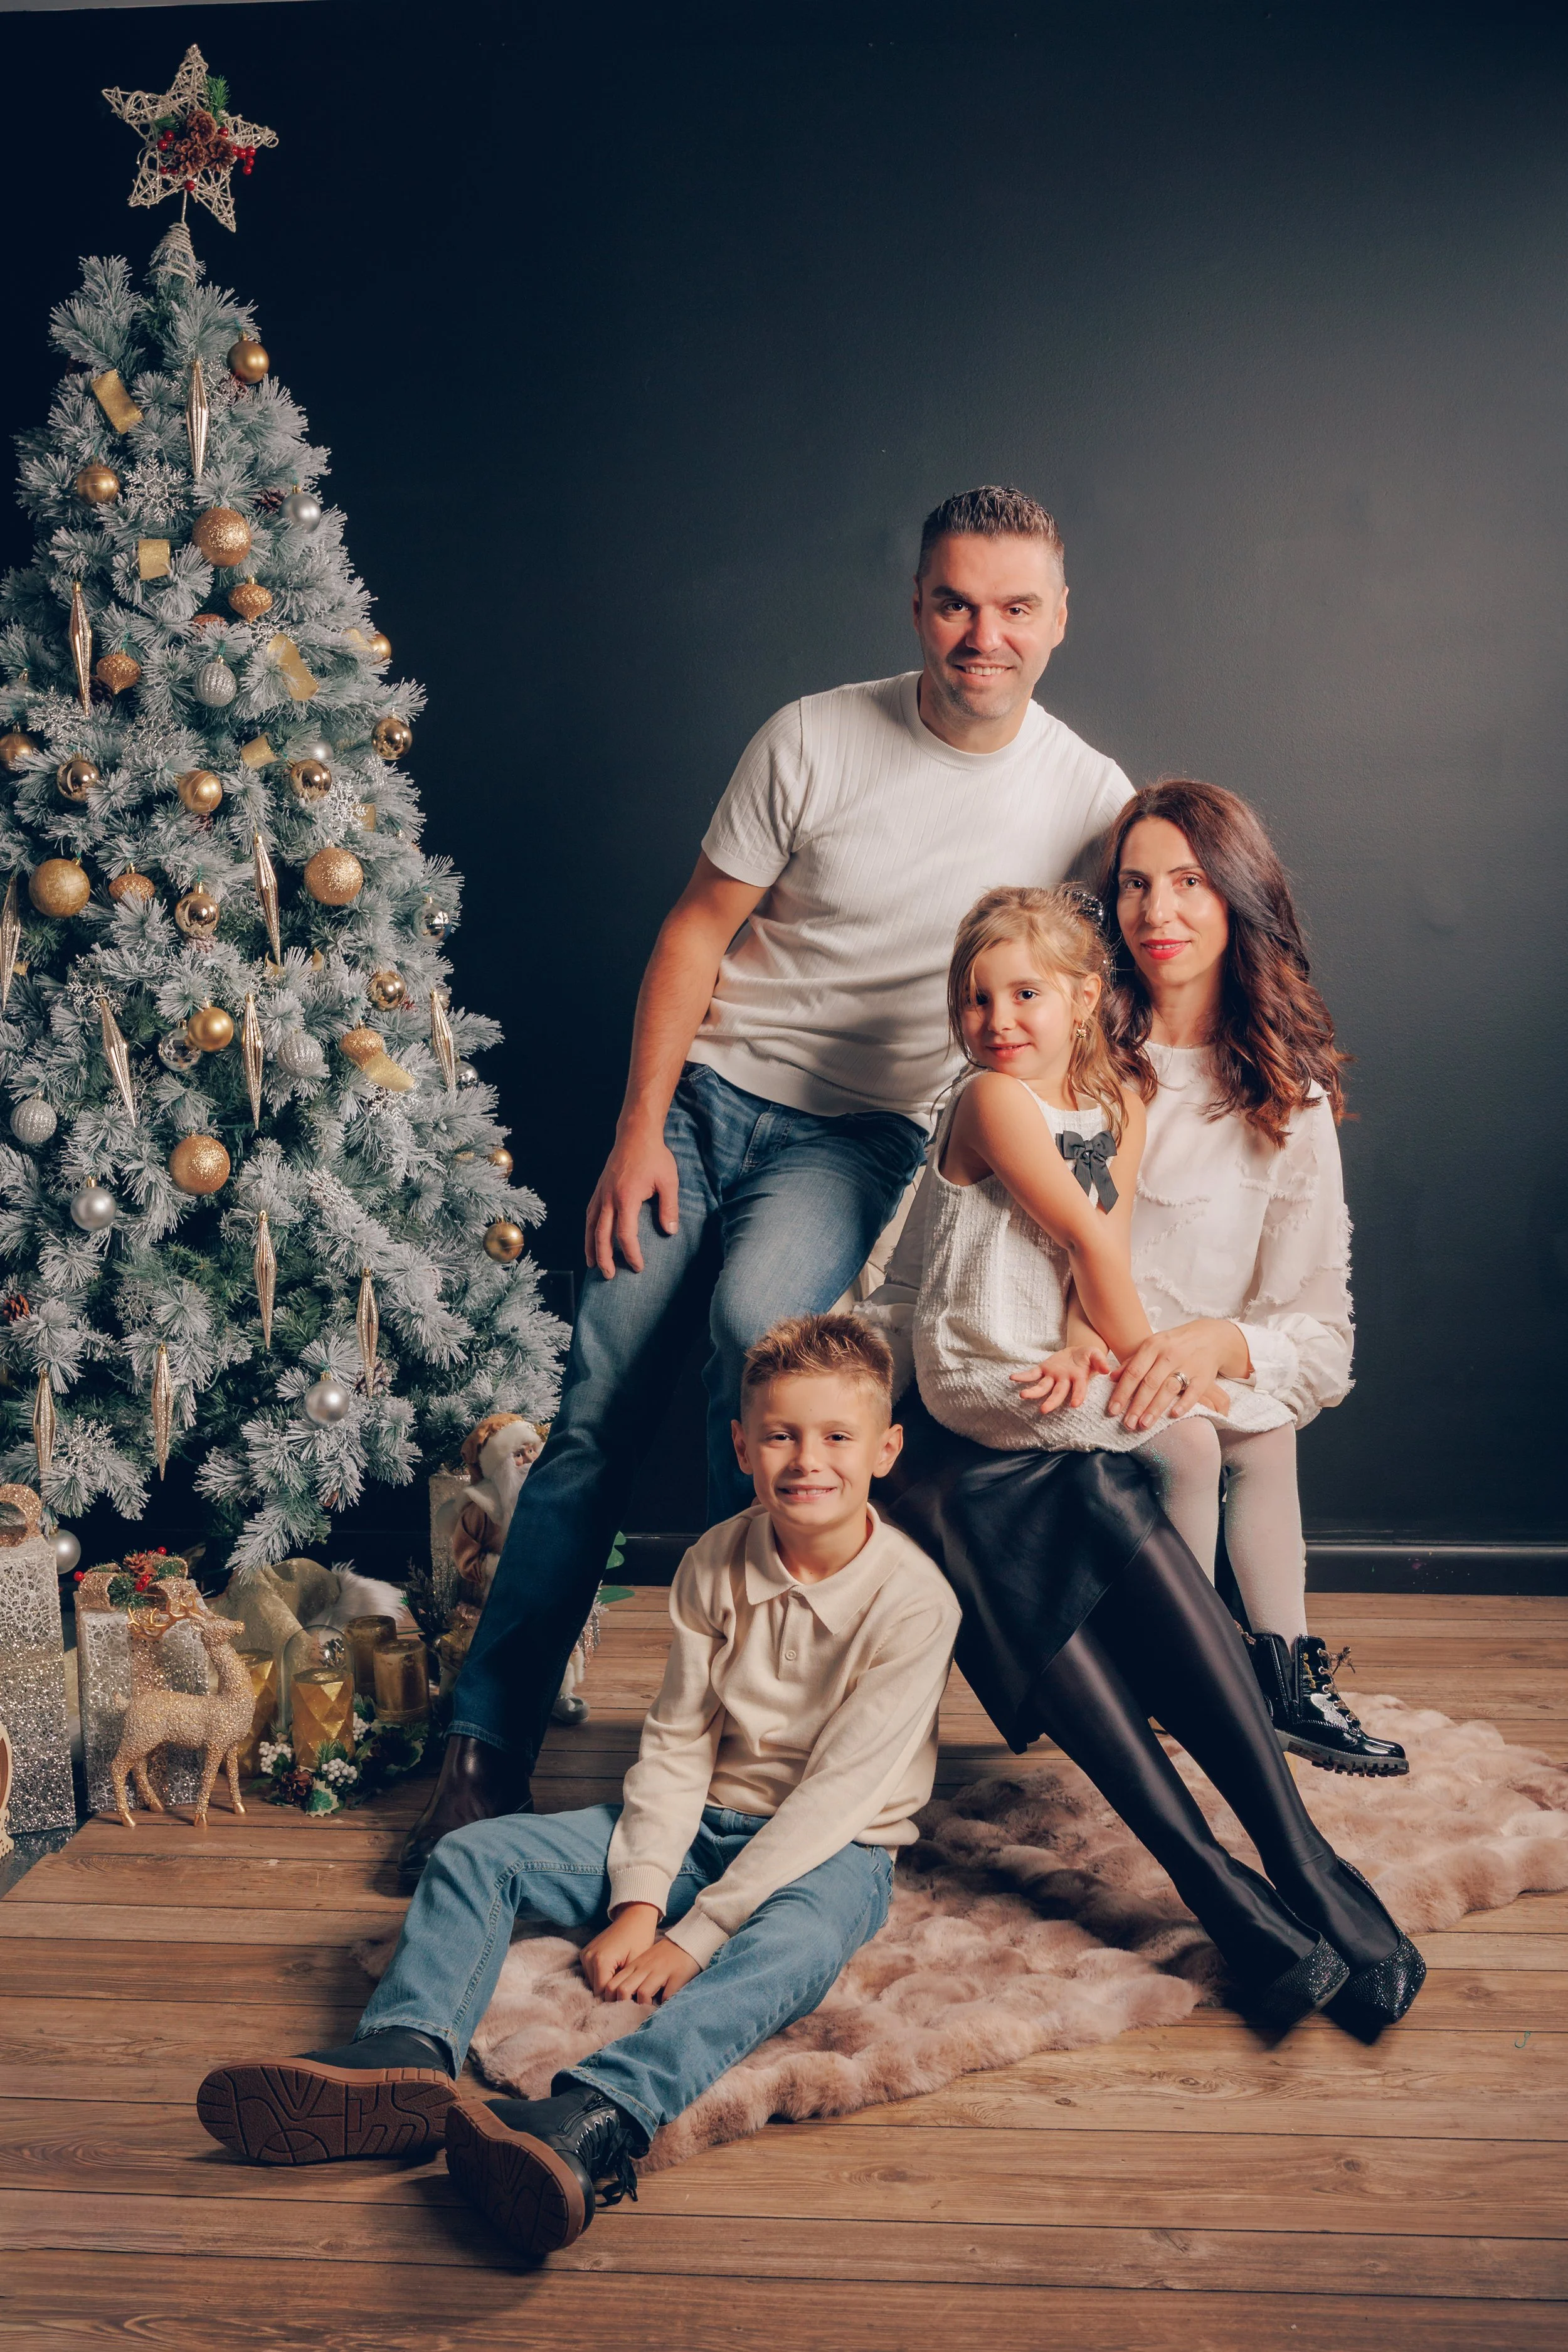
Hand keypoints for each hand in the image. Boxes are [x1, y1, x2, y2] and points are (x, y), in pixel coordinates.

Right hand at [581, 1902, 659, 1994]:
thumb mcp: (636, 1963)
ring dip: (606, 1984)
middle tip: (627, 1992)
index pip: (603, 1993)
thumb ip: (626, 1984)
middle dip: (611, 1993)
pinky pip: (592, 1973)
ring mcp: (585, 1954)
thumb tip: (623, 2003)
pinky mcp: (585, 1953)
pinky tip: (615, 1972)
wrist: (634, 1916)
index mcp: (601, 1961)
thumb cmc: (640, 1938)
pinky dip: (602, 1976)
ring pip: (593, 1982)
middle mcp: (588, 1958)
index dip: (616, 1999)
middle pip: (597, 1989)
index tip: (628, 2001)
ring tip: (622, 1980)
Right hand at [584, 1124, 679, 1278]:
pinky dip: (589, 1230)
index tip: (638, 1266)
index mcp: (626, 1198)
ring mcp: (601, 1193)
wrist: (635, 1135)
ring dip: (591, 1247)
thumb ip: (669, 1208)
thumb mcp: (668, 1181)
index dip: (631, 1253)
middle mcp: (609, 1198)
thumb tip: (670, 1232)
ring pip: (591, 1226)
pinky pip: (589, 1214)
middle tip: (608, 1276)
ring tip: (593, 1264)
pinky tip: (591, 1239)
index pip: (626, 1234)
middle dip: (605, 1258)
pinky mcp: (599, 1189)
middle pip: (601, 1235)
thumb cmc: (654, 1157)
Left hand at [601, 1936, 701, 2005]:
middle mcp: (645, 1969)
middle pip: (623, 1990)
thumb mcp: (644, 1963)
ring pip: (643, 1993)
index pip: (612, 1984)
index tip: (615, 2010)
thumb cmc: (664, 1956)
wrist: (687, 1941)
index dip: (610, 2000)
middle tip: (630, 2016)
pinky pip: (667, 1996)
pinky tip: (664, 2008)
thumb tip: (620, 2000)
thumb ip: (632, 1977)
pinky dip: (664, 2005)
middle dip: (624, 2006)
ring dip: (644, 2007)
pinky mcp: (677, 1976)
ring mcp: (661, 1972)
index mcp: (635, 1966)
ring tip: (647, 2013)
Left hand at [1011, 1344, 1113, 1414]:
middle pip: (1057, 1394)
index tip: (1075, 1404)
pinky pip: (1032, 1374)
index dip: (1078, 1396)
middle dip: (1051, 1402)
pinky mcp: (1043, 1370)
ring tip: (1023, 1395)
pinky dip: (1022, 1377)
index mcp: (1079, 1379)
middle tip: (1044, 1410)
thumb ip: (1100, 1361)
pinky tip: (1013, 1378)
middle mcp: (1064, 1381)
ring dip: (1033, 1392)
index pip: (1079, 1390)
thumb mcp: (1096, 1354)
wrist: (1078, 1352)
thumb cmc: (1089, 1356)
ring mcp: (1052, 1377)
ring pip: (1042, 1387)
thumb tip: (1106, 1369)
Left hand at [1107, 1319, 1248, 1432]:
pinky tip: (1173, 1415)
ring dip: (1155, 1408)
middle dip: (1137, 1405)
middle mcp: (1169, 1355)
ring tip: (1144, 1424)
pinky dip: (1184, 1403)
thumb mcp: (1152, 1346)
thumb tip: (1111, 1378)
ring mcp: (1188, 1364)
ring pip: (1169, 1388)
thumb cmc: (1173, 1345)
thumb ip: (1131, 1362)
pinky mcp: (1205, 1375)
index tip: (1112, 1410)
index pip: (1134, 1372)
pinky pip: (1194, 1391)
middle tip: (1127, 1424)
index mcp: (1153, 1346)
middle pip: (1150, 1383)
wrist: (1209, 1337)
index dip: (1122, 1392)